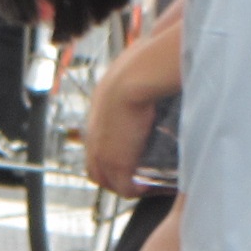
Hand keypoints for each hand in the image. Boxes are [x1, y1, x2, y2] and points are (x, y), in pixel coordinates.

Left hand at [84, 36, 166, 197]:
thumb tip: (157, 59)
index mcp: (97, 110)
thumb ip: (141, 72)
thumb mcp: (134, 67)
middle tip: (131, 178)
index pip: (95, 141)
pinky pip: (123, 187)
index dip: (108, 153)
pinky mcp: (116, 161)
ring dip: (122, 185)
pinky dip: (134, 191)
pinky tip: (147, 190)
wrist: (136, 76)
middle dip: (111, 175)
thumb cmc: (142, 65)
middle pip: (94, 166)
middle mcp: (94, 132)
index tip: (126, 155)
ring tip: (140, 186)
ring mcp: (102, 150)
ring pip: (105, 179)